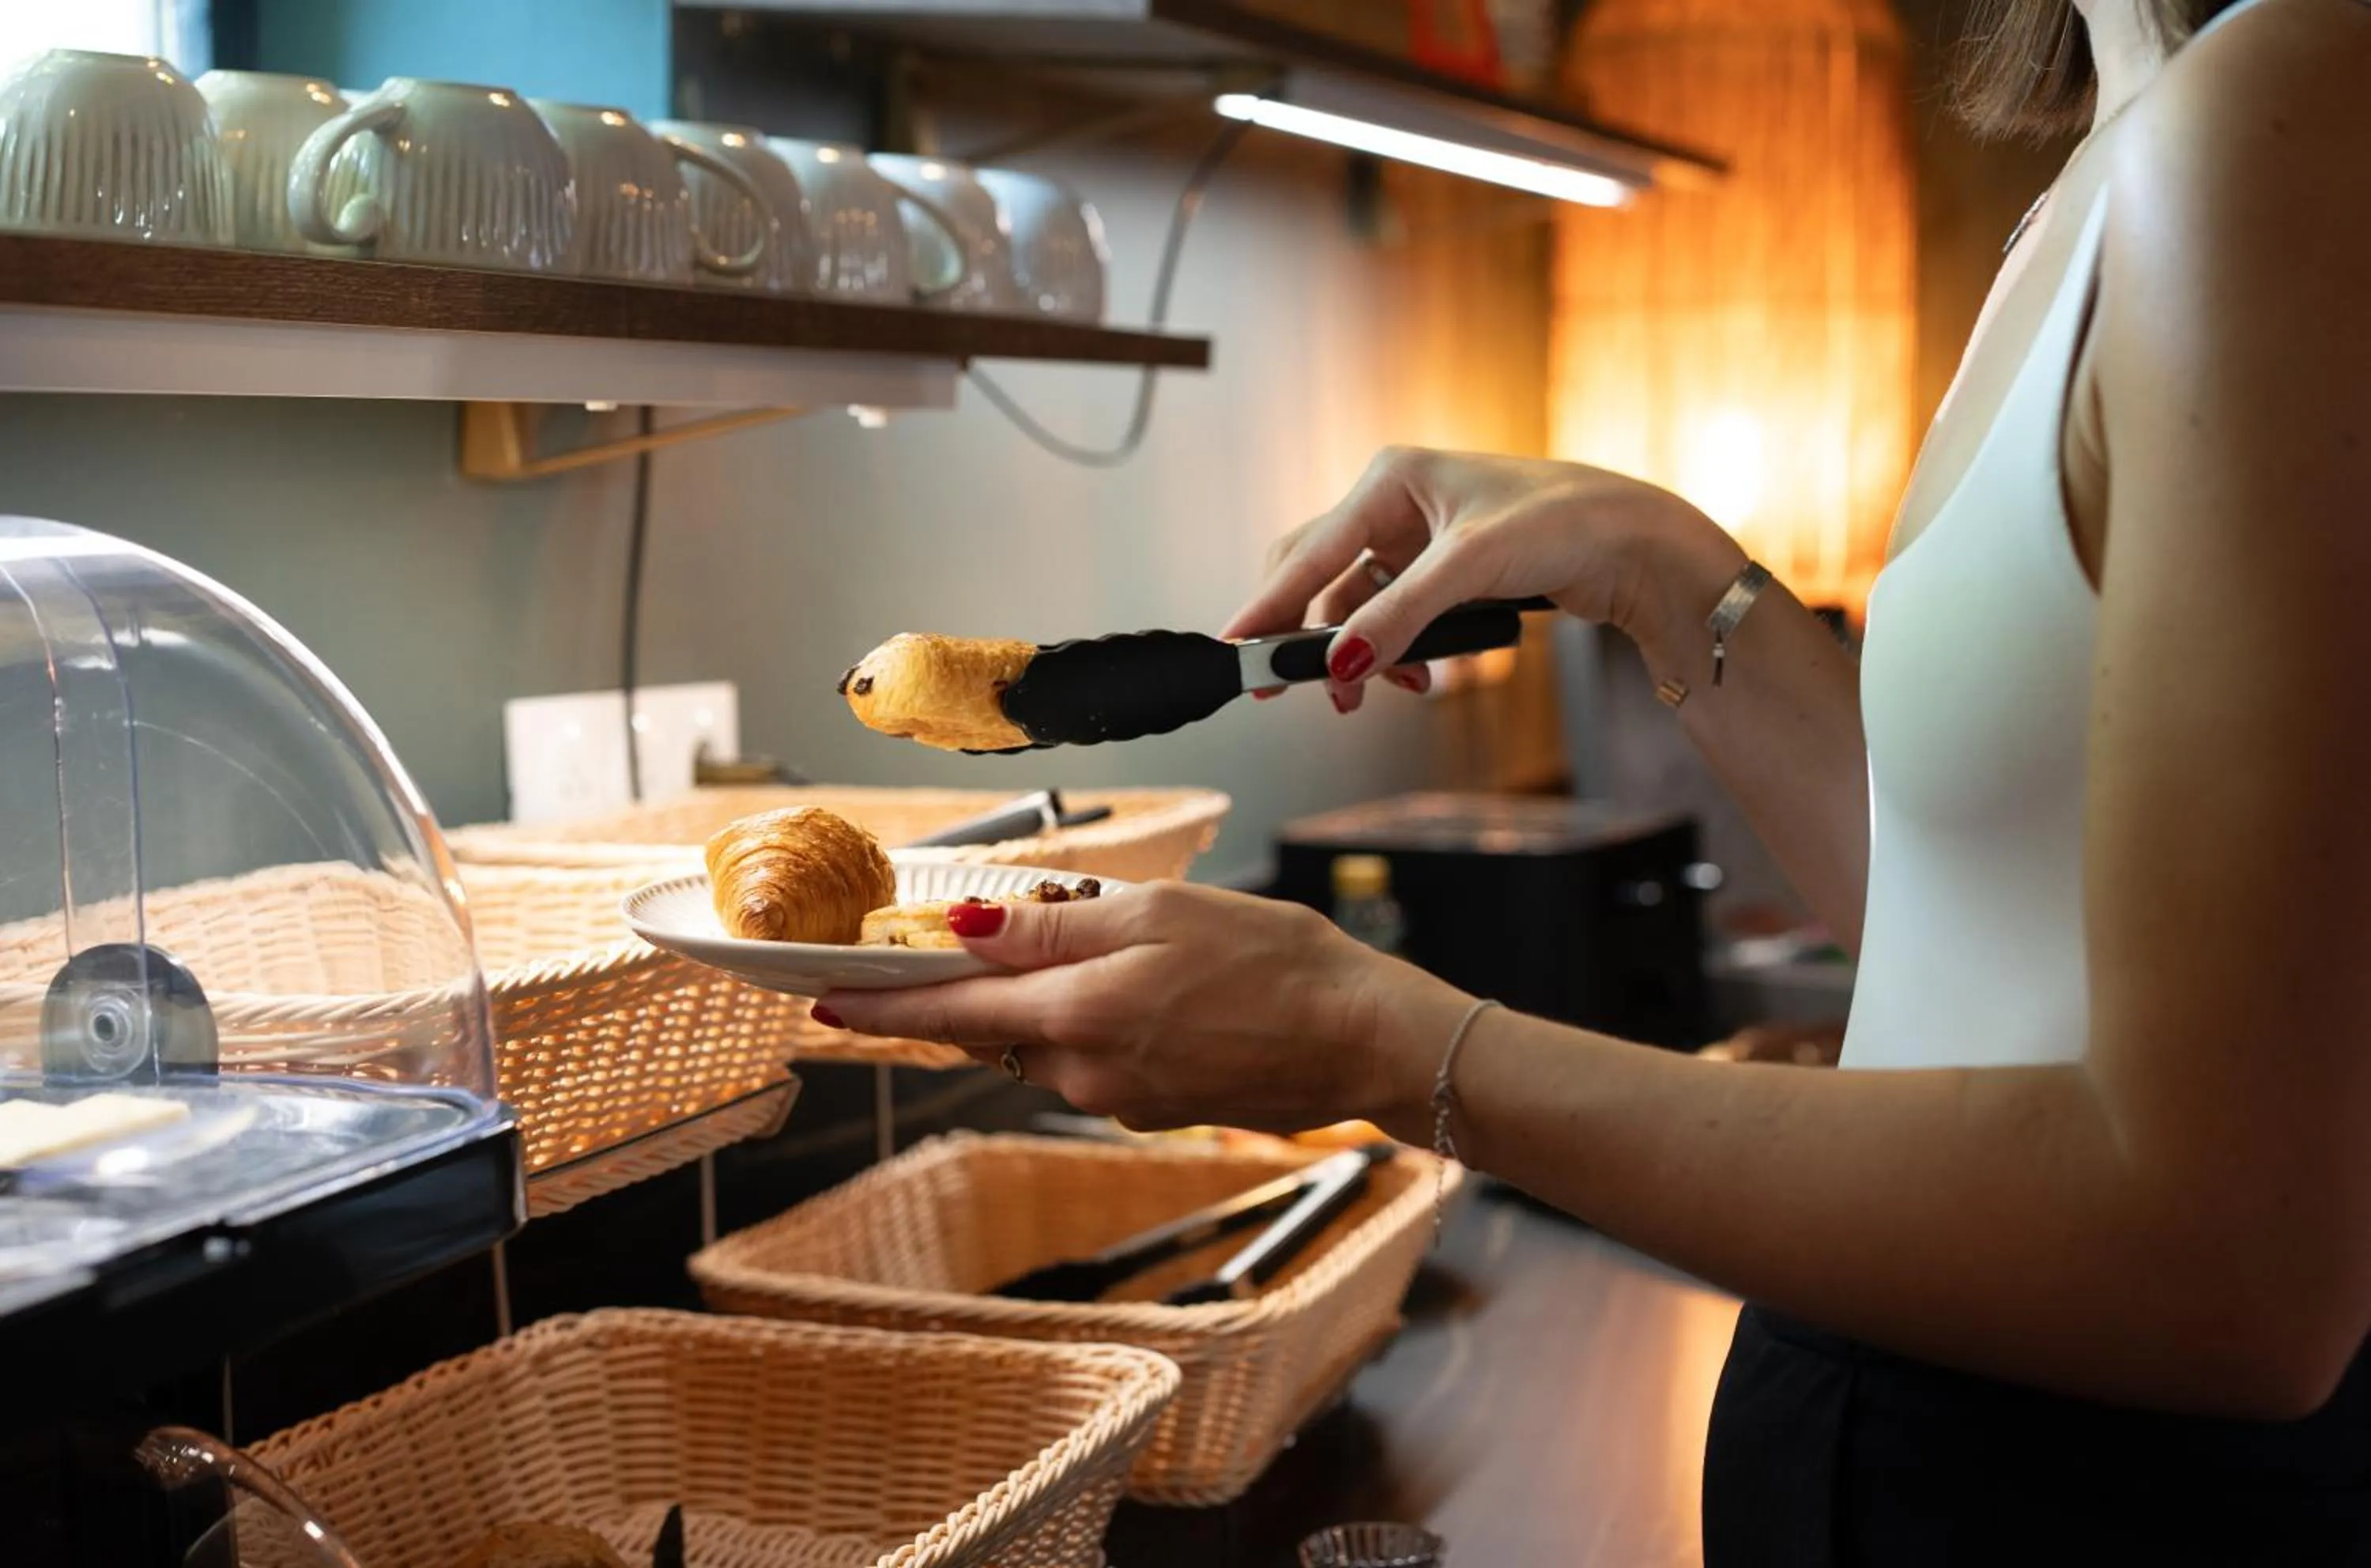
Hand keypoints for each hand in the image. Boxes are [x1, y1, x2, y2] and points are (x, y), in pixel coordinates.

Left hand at [813, 883, 1467, 1133]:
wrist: (1361, 1038)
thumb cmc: (1277, 961)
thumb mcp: (1161, 915)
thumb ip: (1057, 927)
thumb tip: (968, 930)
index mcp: (1081, 1015)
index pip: (951, 1009)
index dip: (880, 1004)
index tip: (819, 1004)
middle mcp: (1086, 1071)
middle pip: (993, 1027)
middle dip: (975, 987)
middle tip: (964, 944)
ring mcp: (1119, 1099)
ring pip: (1045, 1043)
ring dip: (1047, 1001)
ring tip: (1115, 951)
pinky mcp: (1151, 1110)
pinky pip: (1093, 1060)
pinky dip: (1094, 1023)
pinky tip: (1154, 992)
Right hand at [1224, 446, 1741, 708]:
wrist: (1638, 547)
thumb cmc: (1566, 523)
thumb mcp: (1469, 569)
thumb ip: (1397, 617)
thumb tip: (1339, 663)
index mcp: (1392, 478)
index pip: (1310, 551)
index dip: (1269, 606)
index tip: (1237, 649)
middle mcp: (1398, 504)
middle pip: (1322, 579)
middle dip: (1316, 637)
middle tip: (1301, 688)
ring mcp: (1421, 541)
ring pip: (1358, 607)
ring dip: (1362, 653)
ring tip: (1379, 690)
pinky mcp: (1446, 575)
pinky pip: (1394, 618)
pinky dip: (1396, 650)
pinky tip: (1419, 674)